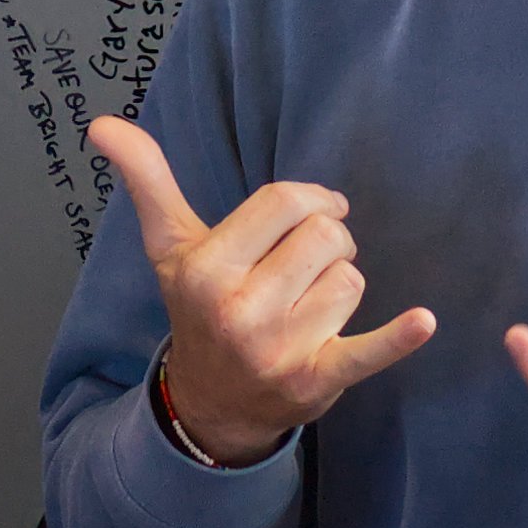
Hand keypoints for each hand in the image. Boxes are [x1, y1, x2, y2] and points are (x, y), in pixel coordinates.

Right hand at [87, 115, 435, 465]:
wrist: (213, 404)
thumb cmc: (198, 306)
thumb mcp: (170, 245)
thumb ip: (147, 180)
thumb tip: (103, 124)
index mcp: (207, 269)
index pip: (285, 202)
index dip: (310, 199)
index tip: (314, 212)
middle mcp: (239, 311)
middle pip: (325, 237)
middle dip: (328, 241)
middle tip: (306, 265)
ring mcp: (279, 350)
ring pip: (350, 280)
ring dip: (341, 287)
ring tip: (309, 306)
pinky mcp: (317, 382)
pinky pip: (367, 350)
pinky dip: (397, 339)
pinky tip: (424, 322)